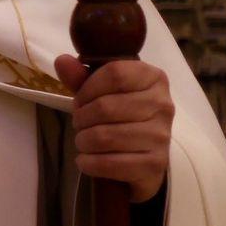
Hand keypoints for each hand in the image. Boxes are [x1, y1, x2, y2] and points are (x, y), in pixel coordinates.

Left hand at [55, 55, 173, 201]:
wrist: (143, 157)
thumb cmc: (121, 116)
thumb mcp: (101, 91)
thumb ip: (81, 77)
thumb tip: (62, 61)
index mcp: (153, 78)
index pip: (114, 73)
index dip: (87, 88)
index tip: (81, 100)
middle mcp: (163, 104)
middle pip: (105, 107)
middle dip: (81, 118)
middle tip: (81, 124)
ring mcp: (161, 136)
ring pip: (104, 137)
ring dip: (83, 141)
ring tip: (84, 141)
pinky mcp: (154, 163)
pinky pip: (109, 163)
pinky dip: (89, 163)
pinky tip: (88, 160)